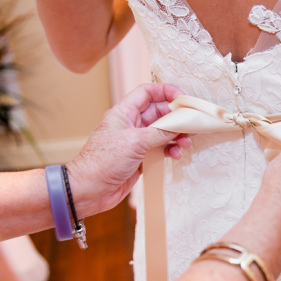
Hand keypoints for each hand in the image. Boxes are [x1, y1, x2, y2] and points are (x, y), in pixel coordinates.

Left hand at [66, 83, 190, 217]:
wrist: (90, 190)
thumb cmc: (103, 162)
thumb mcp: (135, 142)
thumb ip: (159, 132)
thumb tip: (178, 127)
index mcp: (124, 113)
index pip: (147, 93)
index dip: (165, 91)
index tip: (182, 98)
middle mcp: (131, 125)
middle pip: (158, 112)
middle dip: (175, 117)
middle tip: (190, 123)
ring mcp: (136, 142)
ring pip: (161, 132)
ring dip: (175, 135)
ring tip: (185, 142)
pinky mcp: (140, 158)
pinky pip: (159, 149)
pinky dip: (170, 150)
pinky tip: (175, 155)